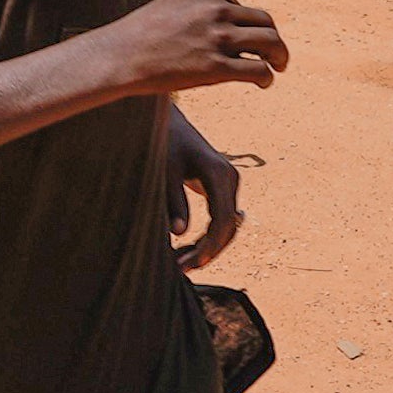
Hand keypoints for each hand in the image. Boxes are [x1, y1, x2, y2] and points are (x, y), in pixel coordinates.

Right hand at [99, 0, 289, 97]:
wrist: (119, 57)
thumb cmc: (139, 35)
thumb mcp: (170, 6)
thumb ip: (196, 9)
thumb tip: (215, 21)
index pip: (242, 8)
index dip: (247, 27)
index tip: (244, 43)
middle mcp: (217, 10)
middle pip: (265, 22)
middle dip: (274, 40)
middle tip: (277, 55)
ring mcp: (218, 38)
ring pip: (270, 43)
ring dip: (279, 56)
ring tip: (278, 67)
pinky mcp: (215, 66)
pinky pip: (257, 70)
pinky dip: (267, 77)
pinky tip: (264, 83)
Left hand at [167, 115, 244, 272]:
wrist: (169, 123)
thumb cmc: (163, 144)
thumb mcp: (164, 173)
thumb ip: (172, 202)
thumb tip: (178, 233)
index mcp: (218, 174)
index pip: (222, 220)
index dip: (210, 246)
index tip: (193, 263)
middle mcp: (229, 179)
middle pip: (228, 227)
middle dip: (207, 251)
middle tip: (181, 269)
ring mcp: (228, 183)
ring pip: (227, 226)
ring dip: (208, 247)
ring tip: (182, 264)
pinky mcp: (221, 187)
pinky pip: (221, 218)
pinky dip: (208, 236)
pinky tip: (189, 251)